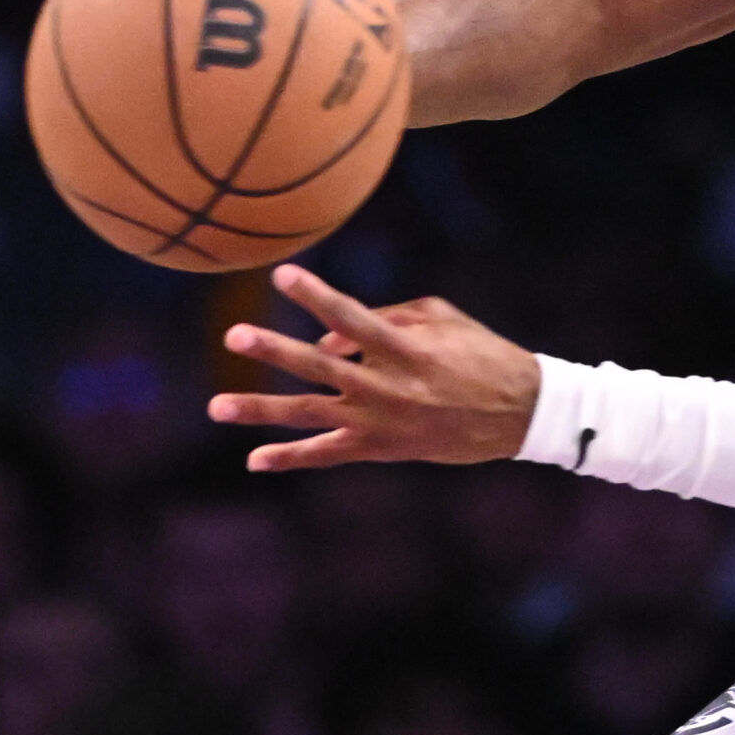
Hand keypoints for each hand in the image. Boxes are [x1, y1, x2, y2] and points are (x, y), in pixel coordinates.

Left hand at [207, 264, 540, 471]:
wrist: (518, 412)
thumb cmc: (480, 352)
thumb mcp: (443, 317)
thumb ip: (387, 315)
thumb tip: (330, 337)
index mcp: (405, 347)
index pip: (350, 316)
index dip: (316, 294)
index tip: (282, 275)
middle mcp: (386, 385)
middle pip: (318, 367)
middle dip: (274, 350)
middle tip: (234, 336)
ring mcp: (380, 421)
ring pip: (309, 415)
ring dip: (261, 410)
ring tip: (216, 405)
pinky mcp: (381, 449)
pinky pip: (327, 454)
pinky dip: (291, 457)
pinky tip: (255, 459)